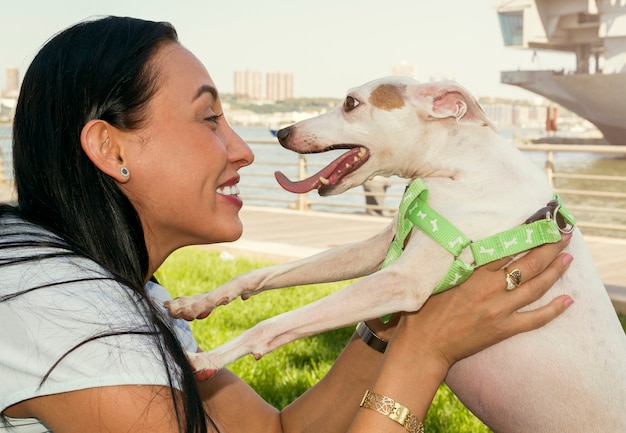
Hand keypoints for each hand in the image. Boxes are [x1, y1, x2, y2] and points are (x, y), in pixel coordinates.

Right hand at [396, 234, 573, 369]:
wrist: (424, 343)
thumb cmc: (424, 308)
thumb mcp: (439, 277)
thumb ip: (459, 262)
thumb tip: (472, 244)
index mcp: (473, 273)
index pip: (506, 248)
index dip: (525, 234)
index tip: (538, 224)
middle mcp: (490, 289)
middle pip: (528, 264)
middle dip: (549, 248)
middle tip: (563, 235)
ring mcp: (500, 310)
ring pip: (536, 287)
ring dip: (555, 271)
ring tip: (569, 257)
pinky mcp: (503, 329)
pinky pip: (535, 319)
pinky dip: (554, 310)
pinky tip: (568, 301)